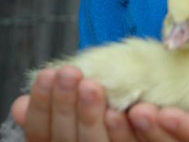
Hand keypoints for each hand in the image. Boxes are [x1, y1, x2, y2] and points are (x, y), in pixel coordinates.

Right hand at [11, 65, 138, 141]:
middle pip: (68, 139)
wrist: (148, 136)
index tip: (46, 74)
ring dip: (92, 116)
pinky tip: (135, 110)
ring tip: (91, 85)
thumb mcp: (73, 111)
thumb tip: (20, 104)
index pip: (42, 134)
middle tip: (69, 72)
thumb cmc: (101, 114)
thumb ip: (53, 109)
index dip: (42, 106)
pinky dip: (132, 130)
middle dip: (66, 105)